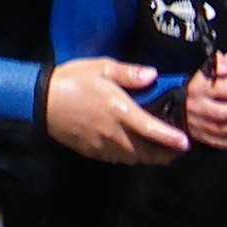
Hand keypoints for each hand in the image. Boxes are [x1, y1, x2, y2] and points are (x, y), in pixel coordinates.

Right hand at [42, 57, 186, 165]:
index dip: (170, 139)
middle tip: (177, 151)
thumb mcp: (101, 67)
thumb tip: (153, 75)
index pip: (152, 130)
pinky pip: (116, 159)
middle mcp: (114, 133)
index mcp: (120, 111)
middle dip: (165, 155)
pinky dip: (130, 158)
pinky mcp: (91, 151)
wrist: (41, 101)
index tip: (185, 143)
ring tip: (160, 152)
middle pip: (146, 152)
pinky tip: (133, 150)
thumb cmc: (73, 80)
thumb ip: (129, 73)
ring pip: (132, 159)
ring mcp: (102, 145)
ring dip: (148, 158)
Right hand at [185, 51, 226, 148]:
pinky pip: (221, 143)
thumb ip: (226, 61)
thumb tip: (222, 71)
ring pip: (221, 131)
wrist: (211, 95)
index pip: (217, 89)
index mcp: (197, 85)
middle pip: (219, 113)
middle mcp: (194, 105)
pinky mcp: (203, 137)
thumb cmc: (225, 77)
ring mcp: (197, 123)